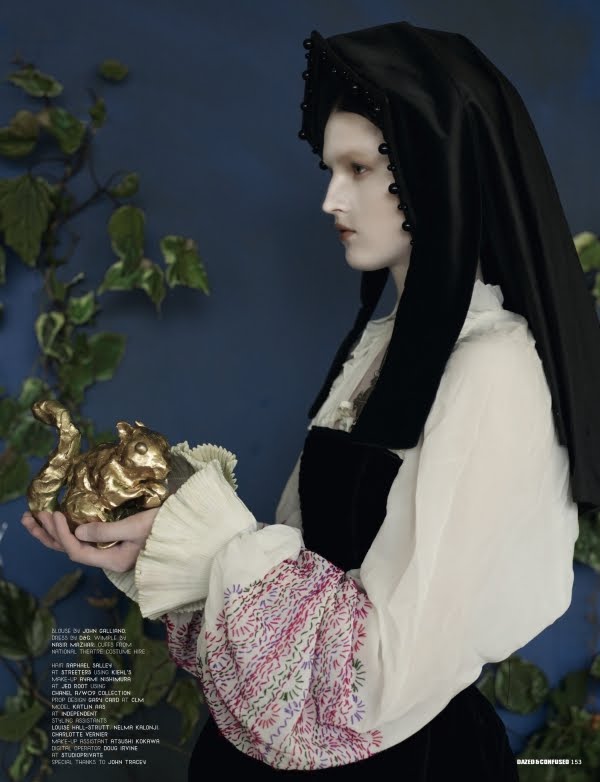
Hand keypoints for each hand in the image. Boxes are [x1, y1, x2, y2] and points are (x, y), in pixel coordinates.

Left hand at [20, 507, 159, 572]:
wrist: (188, 533)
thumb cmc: (167, 528)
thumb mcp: (137, 526)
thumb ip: (107, 530)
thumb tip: (77, 530)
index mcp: (114, 559)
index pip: (77, 550)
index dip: (62, 534)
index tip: (56, 513)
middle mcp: (110, 559)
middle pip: (71, 551)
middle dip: (48, 534)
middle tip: (30, 517)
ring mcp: (113, 552)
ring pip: (76, 546)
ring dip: (54, 533)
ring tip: (35, 519)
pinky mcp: (117, 544)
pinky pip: (86, 541)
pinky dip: (69, 531)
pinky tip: (62, 522)